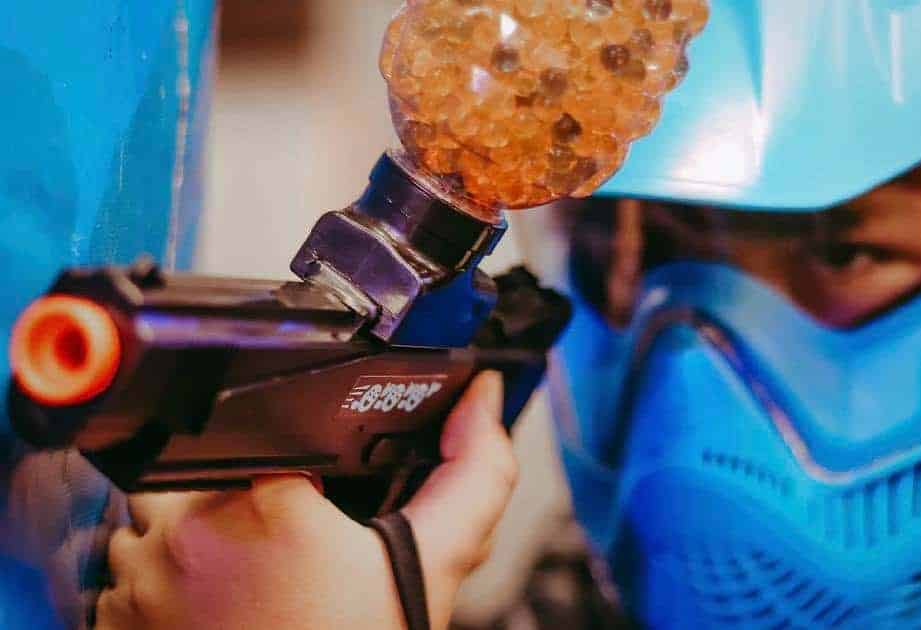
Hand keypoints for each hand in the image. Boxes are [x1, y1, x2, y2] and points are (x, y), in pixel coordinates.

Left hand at [95, 371, 515, 629]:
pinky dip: (162, 583)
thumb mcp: (433, 565)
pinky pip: (127, 572)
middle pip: (207, 467)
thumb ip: (473, 475)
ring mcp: (142, 578)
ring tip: (244, 577)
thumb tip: (484, 399)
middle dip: (237, 496)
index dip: (292, 461)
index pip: (267, 430)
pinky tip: (212, 608)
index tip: (310, 491)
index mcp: (266, 502)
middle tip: (281, 545)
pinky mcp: (115, 619)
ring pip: (157, 516)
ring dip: (190, 536)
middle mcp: (187, 533)